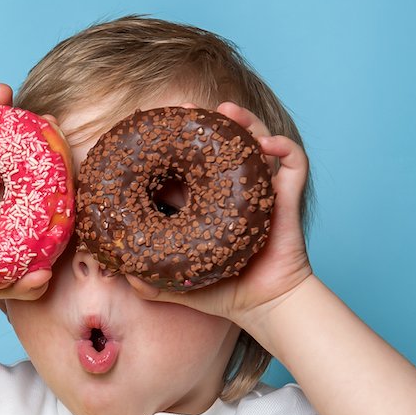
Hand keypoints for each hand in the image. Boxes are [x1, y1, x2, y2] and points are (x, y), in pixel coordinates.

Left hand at [124, 101, 313, 327]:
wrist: (263, 306)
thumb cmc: (223, 293)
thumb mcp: (178, 285)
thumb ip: (150, 282)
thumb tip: (122, 274)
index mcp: (205, 202)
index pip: (188, 163)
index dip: (175, 143)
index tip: (159, 127)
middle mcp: (232, 189)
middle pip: (222, 142)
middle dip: (207, 121)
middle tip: (187, 108)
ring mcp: (261, 189)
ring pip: (256, 142)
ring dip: (244, 122)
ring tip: (228, 111)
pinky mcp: (287, 197)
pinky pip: (293, 164)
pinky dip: (284, 148)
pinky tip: (267, 144)